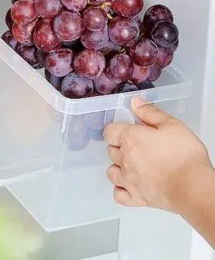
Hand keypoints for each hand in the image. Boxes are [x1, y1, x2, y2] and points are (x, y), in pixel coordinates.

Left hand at [104, 97, 213, 213]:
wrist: (193, 186)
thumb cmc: (184, 155)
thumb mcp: (171, 124)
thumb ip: (150, 112)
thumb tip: (134, 102)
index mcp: (129, 138)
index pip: (109, 132)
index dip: (116, 129)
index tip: (127, 130)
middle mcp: (124, 159)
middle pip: (110, 150)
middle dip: (119, 147)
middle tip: (135, 146)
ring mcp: (128, 180)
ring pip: (111, 172)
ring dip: (117, 167)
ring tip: (131, 165)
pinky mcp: (137, 198)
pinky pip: (118, 195)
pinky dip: (121, 190)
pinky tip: (129, 185)